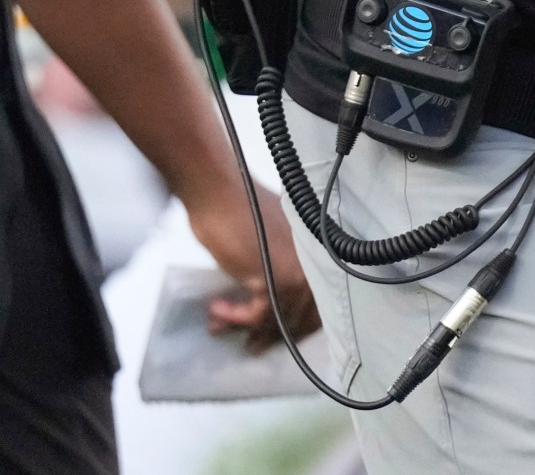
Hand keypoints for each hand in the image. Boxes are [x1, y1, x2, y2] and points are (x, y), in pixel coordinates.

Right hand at [187, 180, 321, 352]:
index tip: (276, 336)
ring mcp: (297, 271)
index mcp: (316, 252)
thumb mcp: (265, 242)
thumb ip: (276, 266)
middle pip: (303, 317)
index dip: (299, 325)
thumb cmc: (235, 210)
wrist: (217, 190)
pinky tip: (216, 310)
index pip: (319, 302)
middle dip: (274, 334)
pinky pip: (258, 315)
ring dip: (248, 329)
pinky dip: (235, 318)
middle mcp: (313, 263)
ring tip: (221, 327)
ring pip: (280, 319)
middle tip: (251, 345)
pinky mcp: (275, 278)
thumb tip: (267, 300)